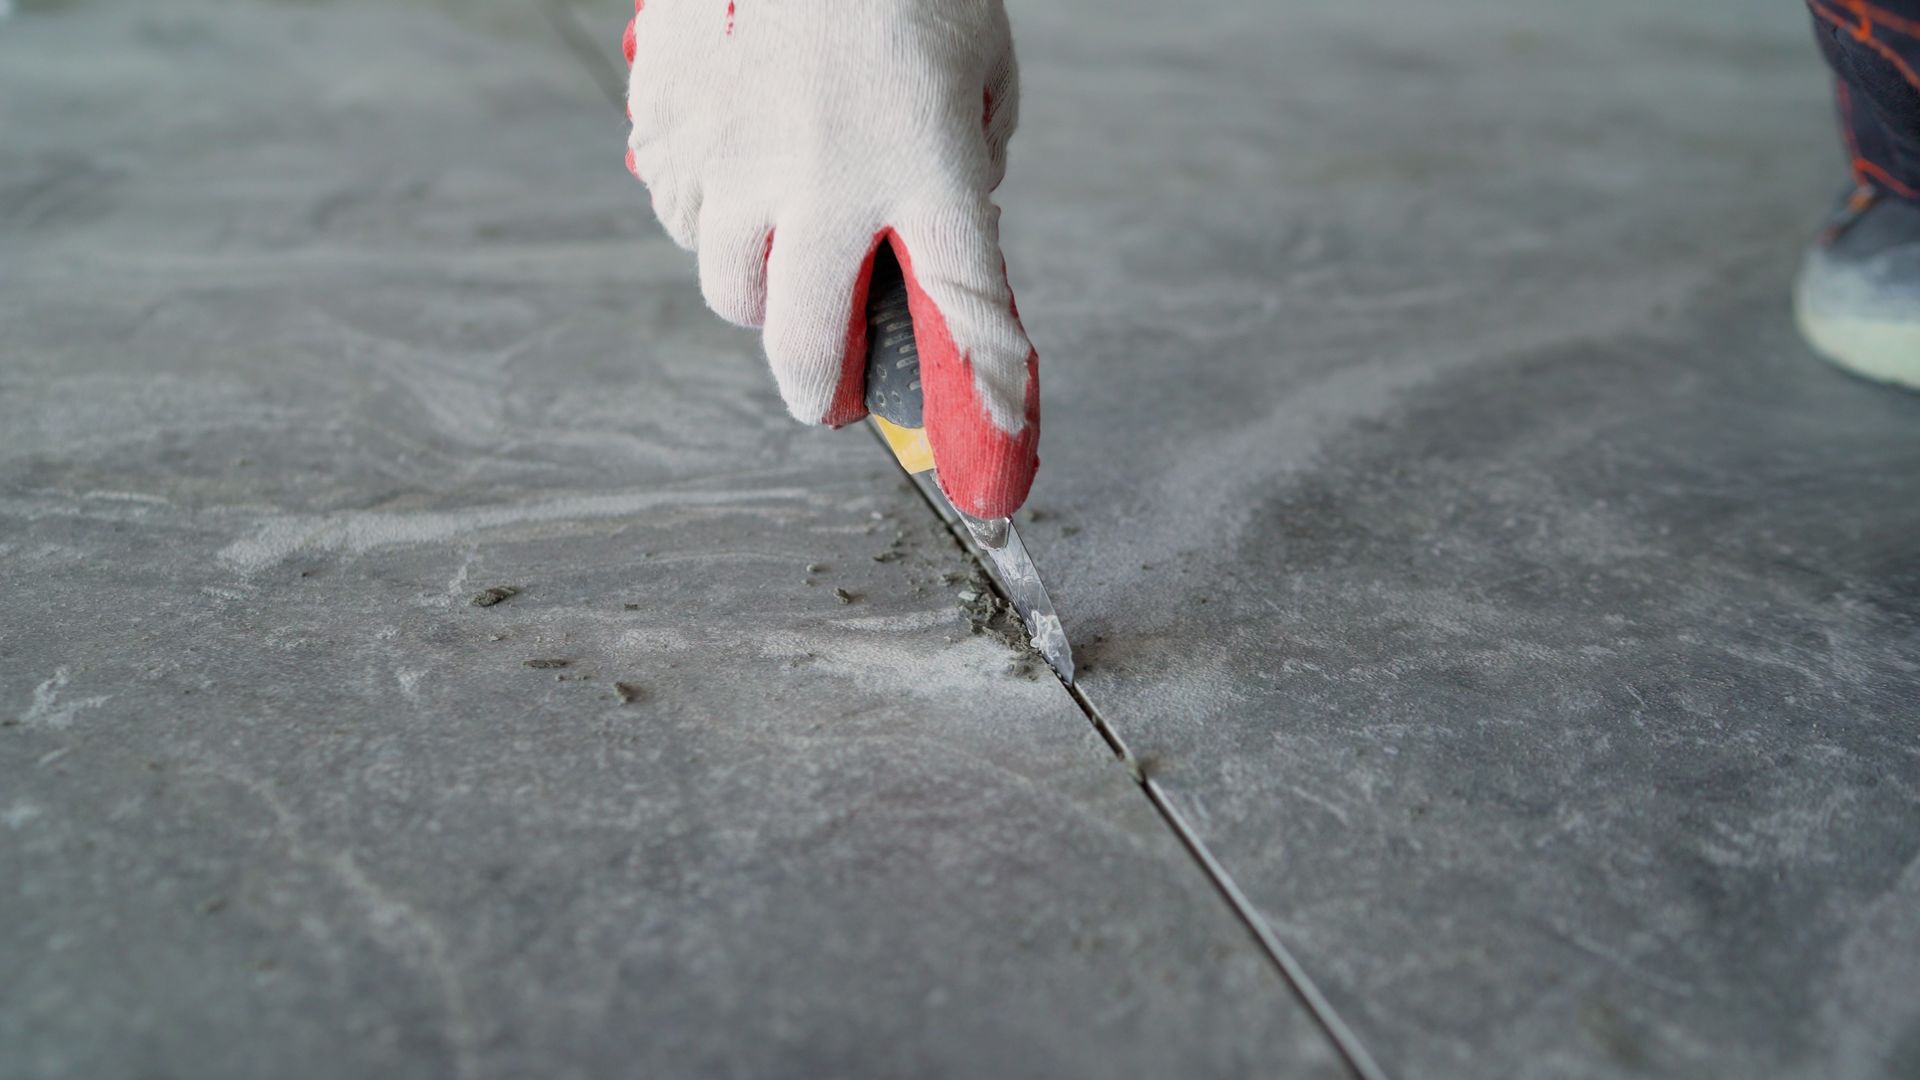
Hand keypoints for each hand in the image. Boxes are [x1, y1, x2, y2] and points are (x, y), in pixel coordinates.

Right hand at [622, 0, 1038, 517]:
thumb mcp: (979, 65)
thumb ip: (965, 164)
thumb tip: (930, 239)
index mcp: (925, 162)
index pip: (964, 311)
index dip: (981, 400)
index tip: (990, 467)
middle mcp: (824, 179)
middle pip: (807, 343)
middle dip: (824, 393)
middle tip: (835, 399)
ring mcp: (735, 156)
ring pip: (729, 291)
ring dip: (763, 301)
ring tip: (789, 266)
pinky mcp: (670, 125)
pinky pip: (679, 217)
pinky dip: (710, 223)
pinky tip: (740, 181)